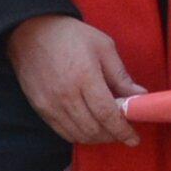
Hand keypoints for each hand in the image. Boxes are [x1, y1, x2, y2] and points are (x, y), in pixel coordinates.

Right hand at [8, 13, 143, 146]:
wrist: (31, 32)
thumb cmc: (71, 36)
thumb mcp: (103, 46)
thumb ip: (121, 75)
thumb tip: (139, 95)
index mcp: (85, 77)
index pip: (106, 114)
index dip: (122, 130)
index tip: (134, 138)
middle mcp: (66, 95)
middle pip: (93, 129)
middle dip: (112, 136)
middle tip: (123, 132)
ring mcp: (50, 104)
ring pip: (78, 135)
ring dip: (96, 138)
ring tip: (108, 131)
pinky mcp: (40, 109)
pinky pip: (63, 132)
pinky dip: (79, 135)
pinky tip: (89, 127)